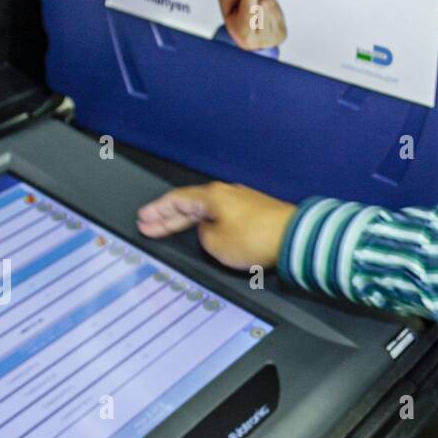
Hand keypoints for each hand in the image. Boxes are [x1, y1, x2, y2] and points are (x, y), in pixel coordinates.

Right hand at [136, 181, 295, 269]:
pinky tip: (203, 230)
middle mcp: (226, 194)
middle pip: (189, 204)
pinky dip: (207, 223)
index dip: (157, 211)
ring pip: (205, 210)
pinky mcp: (254, 213)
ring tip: (170, 228)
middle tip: (148, 224)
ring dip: (186, 220)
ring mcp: (241, 202)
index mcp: (212, 196)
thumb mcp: (216, 243)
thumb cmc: (258, 238)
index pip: (176, 200)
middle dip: (167, 216)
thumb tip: (207, 231)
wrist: (293, 237)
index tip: (143, 218)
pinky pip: (221, 216)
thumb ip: (203, 235)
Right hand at [218, 0, 286, 49]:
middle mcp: (261, 36)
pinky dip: (270, 8)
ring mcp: (274, 35)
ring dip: (262, 1)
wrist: (252, 45)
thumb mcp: (226, 10)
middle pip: (261, 1)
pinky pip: (277, 8)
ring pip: (270, 3)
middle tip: (245, 5)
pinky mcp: (283, 32)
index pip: (248, 8)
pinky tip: (264, 16)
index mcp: (243, 33)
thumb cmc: (237, 25)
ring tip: (255, 13)